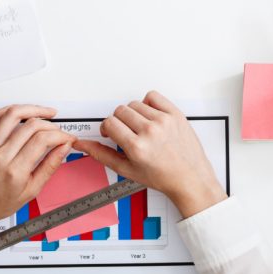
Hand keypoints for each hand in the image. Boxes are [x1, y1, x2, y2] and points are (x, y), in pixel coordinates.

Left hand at [0, 104, 74, 241]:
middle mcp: (0, 155)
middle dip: (52, 125)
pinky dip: (12, 110)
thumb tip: (63, 149)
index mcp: (15, 171)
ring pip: (13, 114)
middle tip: (58, 130)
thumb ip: (49, 167)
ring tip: (45, 112)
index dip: (60, 135)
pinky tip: (22, 112)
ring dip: (34, 109)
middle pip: (32, 126)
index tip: (66, 138)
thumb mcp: (30, 192)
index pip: (43, 140)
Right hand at [73, 91, 225, 218]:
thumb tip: (83, 145)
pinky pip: (153, 96)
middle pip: (120, 110)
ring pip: (135, 104)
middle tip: (127, 132)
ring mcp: (164, 121)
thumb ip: (102, 154)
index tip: (111, 133)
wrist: (189, 177)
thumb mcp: (127, 170)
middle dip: (119, 121)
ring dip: (134, 114)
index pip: (110, 123)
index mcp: (137, 147)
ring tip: (141, 127)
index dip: (107, 128)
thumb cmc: (162, 176)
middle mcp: (150, 132)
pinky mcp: (175, 114)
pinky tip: (151, 116)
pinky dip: (149, 103)